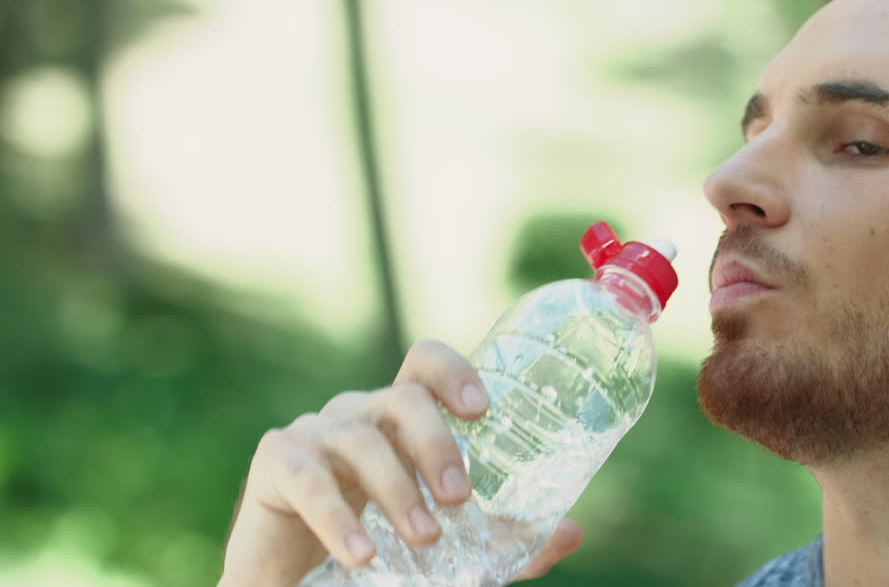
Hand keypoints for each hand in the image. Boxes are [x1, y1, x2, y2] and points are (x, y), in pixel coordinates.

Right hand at [218, 340, 582, 586]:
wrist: (296, 576)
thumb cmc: (378, 538)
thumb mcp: (448, 539)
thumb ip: (505, 538)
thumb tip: (572, 533)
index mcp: (401, 416)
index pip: (425, 363)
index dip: (454, 372)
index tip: (483, 410)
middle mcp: (360, 412)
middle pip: (403, 397)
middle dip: (436, 444)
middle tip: (459, 497)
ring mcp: (315, 432)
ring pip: (362, 440)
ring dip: (397, 489)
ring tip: (425, 537)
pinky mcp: (276, 464)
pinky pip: (307, 479)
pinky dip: (337, 519)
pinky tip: (363, 554)